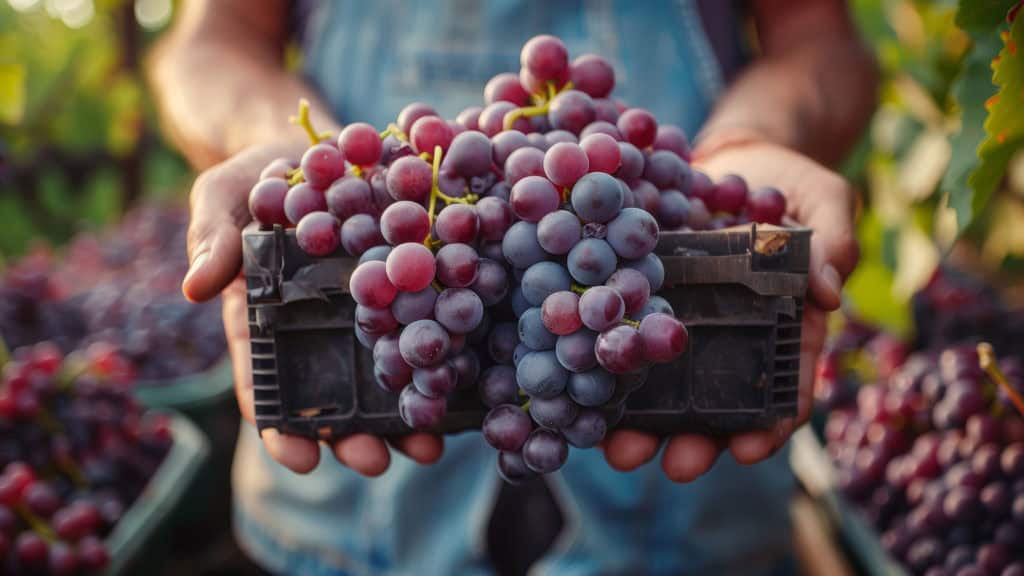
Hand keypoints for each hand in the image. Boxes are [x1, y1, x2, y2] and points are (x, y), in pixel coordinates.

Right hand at [183, 141, 443, 474]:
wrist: (318, 143)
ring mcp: (364, 310)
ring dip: (404, 413)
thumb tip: (194, 288)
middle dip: (351, 434)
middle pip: (330, 393)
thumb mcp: (222, 196)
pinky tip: (462, 384)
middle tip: (376, 462)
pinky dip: (439, 353)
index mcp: (264, 319)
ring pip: (380, 372)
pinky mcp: (406, 284)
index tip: (302, 459)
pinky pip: (422, 322)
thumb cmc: (256, 176)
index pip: (265, 381)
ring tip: (430, 445)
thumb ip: (211, 238)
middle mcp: (316, 328)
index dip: (281, 424)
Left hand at [601, 140, 858, 479]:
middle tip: (673, 466)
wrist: (732, 156)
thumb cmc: (791, 182)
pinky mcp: (641, 296)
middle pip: (717, 403)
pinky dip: (605, 362)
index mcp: (784, 328)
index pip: (784, 389)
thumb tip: (828, 294)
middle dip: (696, 440)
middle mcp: (732, 337)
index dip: (770, 425)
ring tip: (615, 450)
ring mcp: (684, 321)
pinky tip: (582, 386)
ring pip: (664, 384)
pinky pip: (624, 334)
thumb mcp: (823, 202)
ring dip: (642, 423)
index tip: (747, 451)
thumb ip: (832, 243)